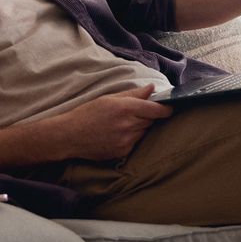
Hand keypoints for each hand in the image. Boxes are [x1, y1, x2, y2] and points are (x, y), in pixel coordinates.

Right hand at [52, 84, 172, 161]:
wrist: (70, 136)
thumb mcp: (109, 98)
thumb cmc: (88, 113)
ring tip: (122, 124)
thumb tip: (152, 89)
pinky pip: (135, 143)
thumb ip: (133, 94)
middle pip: (151, 121)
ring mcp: (126, 140)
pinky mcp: (122, 152)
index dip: (166, 109)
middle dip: (148, 116)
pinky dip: (131, 138)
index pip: (156, 109)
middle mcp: (128, 125)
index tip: (170, 108)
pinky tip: (116, 134)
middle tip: (134, 113)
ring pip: (143, 132)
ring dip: (139, 127)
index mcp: (125, 108)